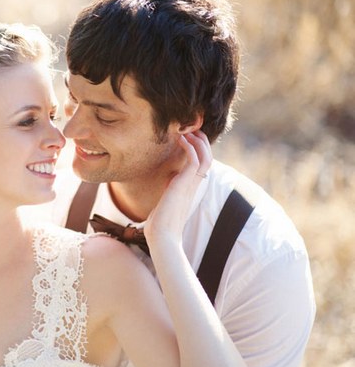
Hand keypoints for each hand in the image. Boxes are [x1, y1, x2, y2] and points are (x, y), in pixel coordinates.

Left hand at [144, 131, 211, 248]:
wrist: (161, 236)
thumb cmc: (160, 223)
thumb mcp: (165, 200)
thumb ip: (169, 188)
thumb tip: (168, 178)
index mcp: (190, 189)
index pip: (201, 165)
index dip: (199, 150)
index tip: (189, 139)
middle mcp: (194, 186)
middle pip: (207, 158)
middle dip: (202, 143)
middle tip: (192, 130)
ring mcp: (191, 185)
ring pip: (205, 157)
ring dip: (197, 142)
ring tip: (187, 131)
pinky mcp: (184, 184)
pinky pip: (194, 160)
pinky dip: (190, 148)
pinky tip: (182, 141)